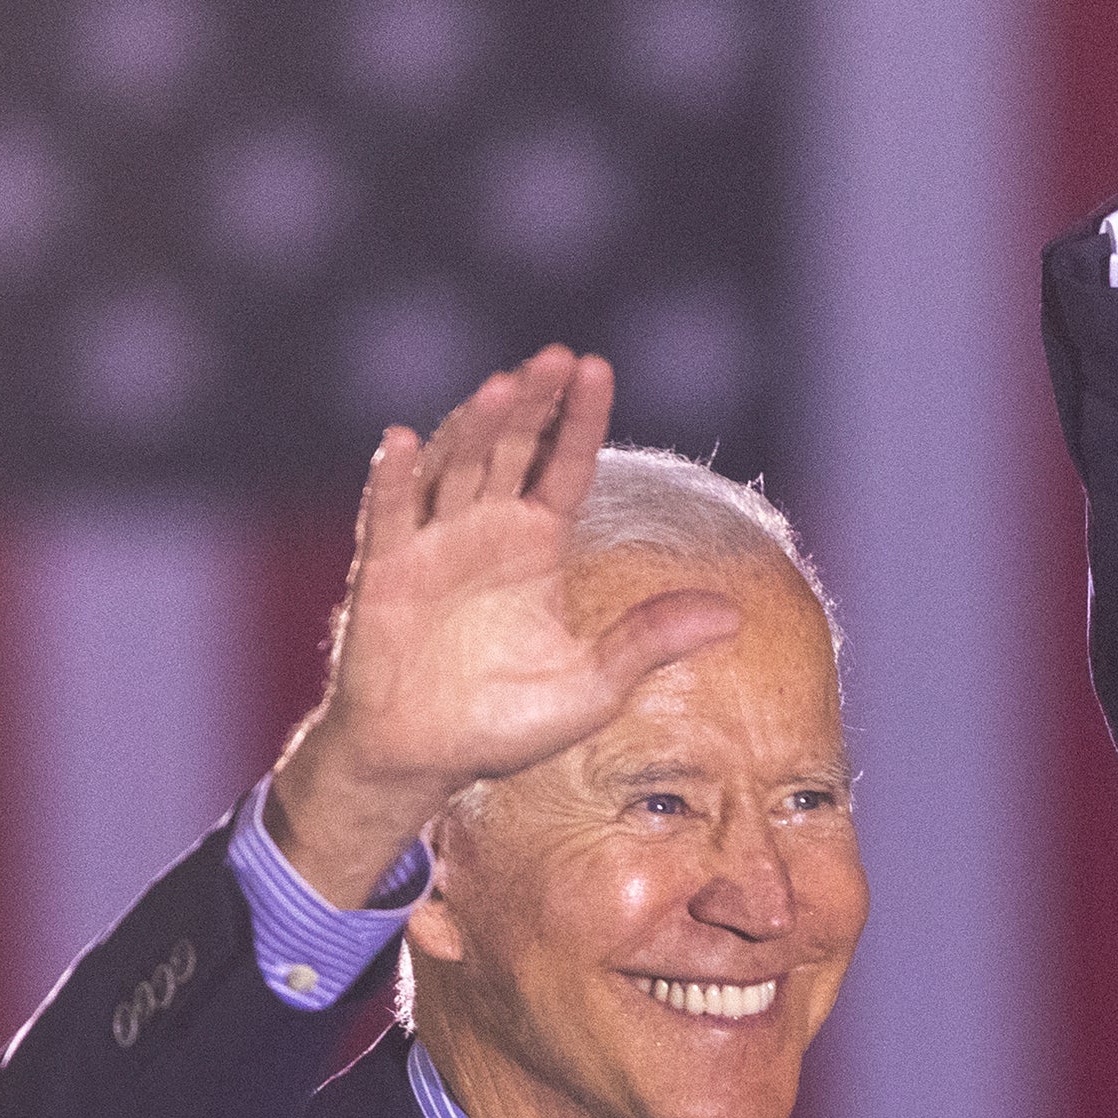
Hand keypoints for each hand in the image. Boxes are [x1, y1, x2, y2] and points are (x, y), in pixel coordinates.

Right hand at [263, 349, 742, 904]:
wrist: (426, 760)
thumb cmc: (507, 723)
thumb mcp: (595, 686)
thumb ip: (651, 640)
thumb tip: (734, 614)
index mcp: (537, 545)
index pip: (563, 465)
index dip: (578, 419)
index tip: (598, 368)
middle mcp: (484, 530)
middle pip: (510, 448)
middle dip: (533, 403)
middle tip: (556, 358)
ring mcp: (431, 544)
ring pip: (454, 467)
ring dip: (474, 426)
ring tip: (503, 386)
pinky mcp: (383, 572)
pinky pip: (387, 517)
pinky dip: (392, 480)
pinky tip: (401, 441)